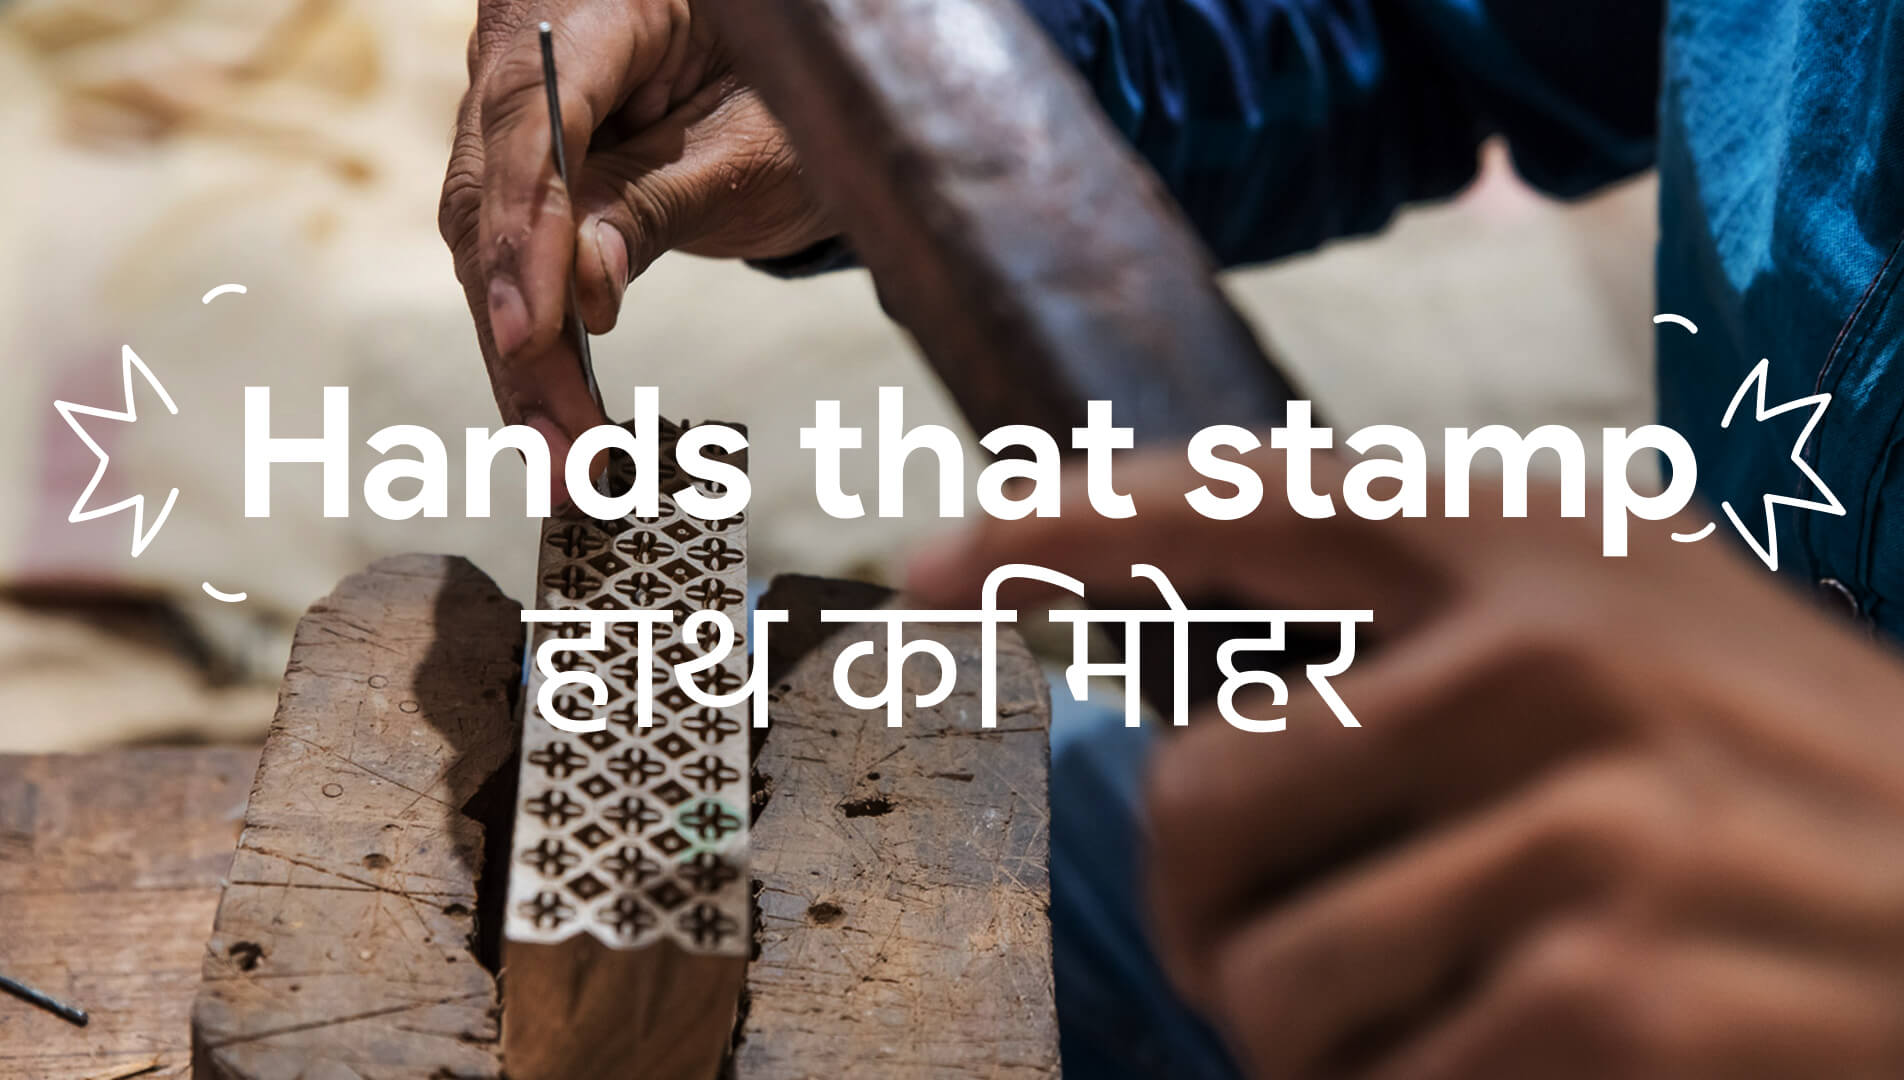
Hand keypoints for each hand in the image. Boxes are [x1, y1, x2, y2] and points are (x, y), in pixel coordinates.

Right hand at [440, 1, 829, 499]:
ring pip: (484, 249)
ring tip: (566, 467)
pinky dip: (532, 355)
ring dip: (523, 370)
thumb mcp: (749, 150)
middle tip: (561, 444)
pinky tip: (554, 431)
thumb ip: (655, 205)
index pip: (534, 118)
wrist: (788, 83)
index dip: (527, 230)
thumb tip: (583, 295)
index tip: (532, 331)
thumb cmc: (786, 96)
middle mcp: (519, 50)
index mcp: (590, 4)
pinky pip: (506, 266)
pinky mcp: (514, 179)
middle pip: (491, 197)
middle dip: (524, 337)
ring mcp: (506, 115)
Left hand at [907, 447, 1903, 1078]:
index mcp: (1532, 536)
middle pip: (1192, 802)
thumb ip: (1432, 633)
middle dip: (1205, 923)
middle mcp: (1541, 652)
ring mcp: (1579, 823)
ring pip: (1268, 975)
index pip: (1240, 495)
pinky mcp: (1607, 995)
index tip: (928, 575)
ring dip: (1313, 1041)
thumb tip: (1198, 730)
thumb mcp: (1638, 629)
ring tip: (1432, 1020)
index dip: (1061, 531)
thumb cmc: (1794, 787)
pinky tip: (1512, 1067)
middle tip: (1267, 968)